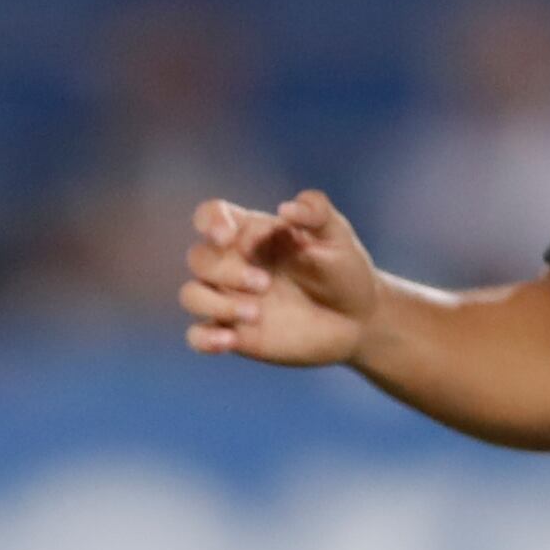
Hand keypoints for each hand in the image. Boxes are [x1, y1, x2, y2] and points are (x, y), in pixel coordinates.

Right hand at [181, 191, 384, 367]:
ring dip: (214, 303)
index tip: (228, 236)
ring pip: (191, 294)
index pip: (211, 216)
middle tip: (265, 284)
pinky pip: (197, 336)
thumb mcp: (338, 237)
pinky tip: (230, 340)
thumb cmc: (345, 271)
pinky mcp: (234, 334)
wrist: (357, 320)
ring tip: (255, 314)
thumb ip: (317, 213)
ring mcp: (230, 300)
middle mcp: (234, 264)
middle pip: (199, 258)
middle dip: (226, 270)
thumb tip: (286, 209)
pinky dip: (204, 338)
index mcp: (252, 233)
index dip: (210, 222)